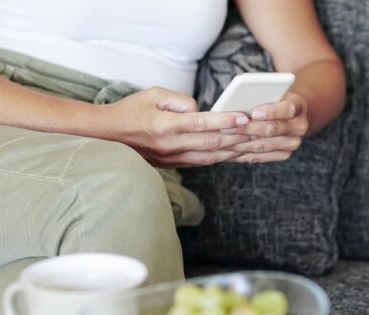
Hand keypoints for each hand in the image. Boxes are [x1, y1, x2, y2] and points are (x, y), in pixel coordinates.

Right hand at [96, 87, 250, 167]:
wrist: (108, 136)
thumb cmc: (131, 110)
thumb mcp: (152, 95)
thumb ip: (180, 101)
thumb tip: (202, 111)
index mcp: (165, 127)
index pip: (200, 124)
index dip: (224, 121)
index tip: (243, 117)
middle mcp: (171, 146)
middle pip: (212, 143)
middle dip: (239, 138)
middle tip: (261, 132)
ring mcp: (174, 158)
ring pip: (212, 156)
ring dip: (236, 150)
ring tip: (257, 145)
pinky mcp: (176, 164)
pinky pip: (205, 161)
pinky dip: (224, 156)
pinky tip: (240, 152)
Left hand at [221, 92, 308, 162]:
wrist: (295, 115)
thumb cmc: (277, 99)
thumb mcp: (274, 91)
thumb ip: (261, 95)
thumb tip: (236, 102)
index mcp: (298, 106)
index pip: (287, 109)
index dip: (270, 112)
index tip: (254, 113)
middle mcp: (299, 126)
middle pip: (271, 130)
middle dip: (247, 129)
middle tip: (226, 128)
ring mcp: (292, 143)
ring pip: (263, 146)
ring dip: (241, 145)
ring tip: (223, 142)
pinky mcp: (284, 154)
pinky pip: (261, 157)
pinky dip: (243, 154)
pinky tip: (229, 151)